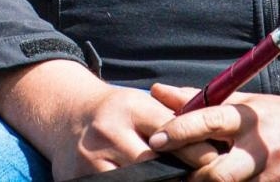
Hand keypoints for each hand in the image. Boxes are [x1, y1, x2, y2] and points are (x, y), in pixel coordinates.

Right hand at [0, 60, 213, 178]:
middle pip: (154, 165)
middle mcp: (108, 132)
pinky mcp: (78, 179)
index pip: (171, 132)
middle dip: (179, 176)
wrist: (66, 115)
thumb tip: (212, 147)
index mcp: (129, 107)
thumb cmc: (115, 112)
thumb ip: (171, 121)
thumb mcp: (141, 104)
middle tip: (198, 179)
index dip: (197, 151)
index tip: (213, 161)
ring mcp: (91, 159)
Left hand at [145, 78, 279, 181]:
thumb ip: (201, 101)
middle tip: (170, 178)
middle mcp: (263, 149)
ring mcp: (278, 176)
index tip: (154, 140)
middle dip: (192, 179)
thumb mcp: (246, 103)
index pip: (210, 120)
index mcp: (251, 118)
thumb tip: (157, 90)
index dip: (179, 130)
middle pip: (218, 174)